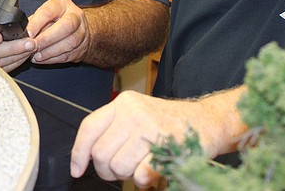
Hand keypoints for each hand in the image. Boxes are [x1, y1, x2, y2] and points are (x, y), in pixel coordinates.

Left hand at [26, 0, 90, 64]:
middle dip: (47, 38)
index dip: (37, 23)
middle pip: (66, 26)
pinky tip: (42, 59)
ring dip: (50, 51)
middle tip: (32, 46)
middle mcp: (76, 16)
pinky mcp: (82, 48)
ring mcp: (82, 32)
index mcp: (63, 4)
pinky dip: (53, 58)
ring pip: (69, 43)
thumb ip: (35, 21)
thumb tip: (22, 32)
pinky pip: (68, 55)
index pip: (50, 11)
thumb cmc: (57, 18)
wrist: (78, 28)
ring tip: (35, 55)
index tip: (27, 33)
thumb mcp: (45, 13)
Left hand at [70, 91, 207, 186]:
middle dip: (107, 170)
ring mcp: (150, 128)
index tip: (77, 170)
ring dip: (126, 176)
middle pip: (100, 153)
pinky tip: (151, 173)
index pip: (89, 128)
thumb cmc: (168, 122)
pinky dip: (143, 180)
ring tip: (139, 168)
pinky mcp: (166, 146)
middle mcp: (133, 112)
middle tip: (121, 170)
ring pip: (118, 166)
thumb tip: (87, 157)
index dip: (78, 153)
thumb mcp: (137, 115)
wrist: (207, 121)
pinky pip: (140, 174)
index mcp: (122, 103)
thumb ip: (114, 130)